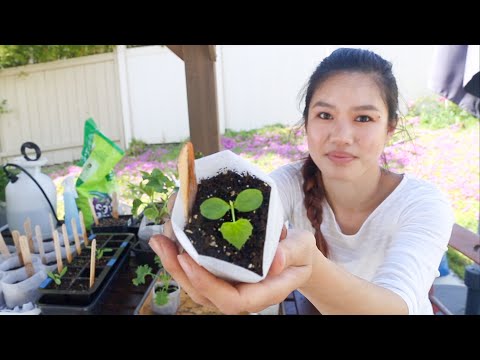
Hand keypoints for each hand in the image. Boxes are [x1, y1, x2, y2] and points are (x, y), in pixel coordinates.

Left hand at [149, 224, 315, 313]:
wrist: (296, 254)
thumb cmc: (300, 253)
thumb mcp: (302, 248)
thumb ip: (290, 253)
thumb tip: (274, 260)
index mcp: (263, 292)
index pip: (232, 300)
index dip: (207, 284)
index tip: (189, 260)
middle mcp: (241, 293)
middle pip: (205, 294)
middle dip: (181, 272)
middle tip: (164, 244)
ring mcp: (229, 285)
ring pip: (196, 284)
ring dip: (174, 264)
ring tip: (160, 240)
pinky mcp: (221, 274)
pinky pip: (198, 271)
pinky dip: (181, 256)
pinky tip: (170, 237)